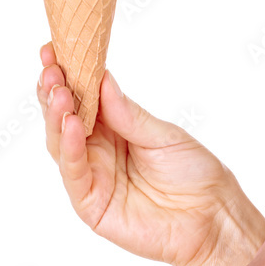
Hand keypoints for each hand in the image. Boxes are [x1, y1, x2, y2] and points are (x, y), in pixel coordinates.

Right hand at [37, 43, 264, 265]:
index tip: (56, 48)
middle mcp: (97, 151)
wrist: (212, 217)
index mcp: (114, 129)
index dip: (68, 75)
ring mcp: (91, 177)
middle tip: (52, 66)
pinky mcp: (90, 204)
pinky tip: (71, 124)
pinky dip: (69, 148)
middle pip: (64, 118)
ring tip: (59, 91)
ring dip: (57, 115)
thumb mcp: (164, 135)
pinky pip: (73, 173)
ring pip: (60, 143)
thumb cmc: (194, 174)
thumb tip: (101, 79)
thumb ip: (128, 114)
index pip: (82, 98)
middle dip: (55, 91)